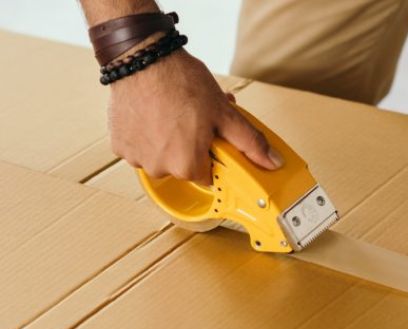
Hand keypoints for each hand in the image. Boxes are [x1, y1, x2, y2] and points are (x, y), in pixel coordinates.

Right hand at [108, 50, 282, 184]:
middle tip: (193, 119)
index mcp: (187, 166)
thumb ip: (250, 142)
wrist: (142, 57)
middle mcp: (159, 168)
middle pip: (183, 166)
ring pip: (160, 156)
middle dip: (190, 146)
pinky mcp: (118, 143)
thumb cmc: (182, 83)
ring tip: (172, 112)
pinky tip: (152, 113)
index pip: (207, 176)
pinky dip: (146, 134)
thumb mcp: (225, 113)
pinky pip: (139, 146)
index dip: (212, 156)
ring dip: (168, 140)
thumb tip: (273, 162)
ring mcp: (135, 157)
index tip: (210, 139)